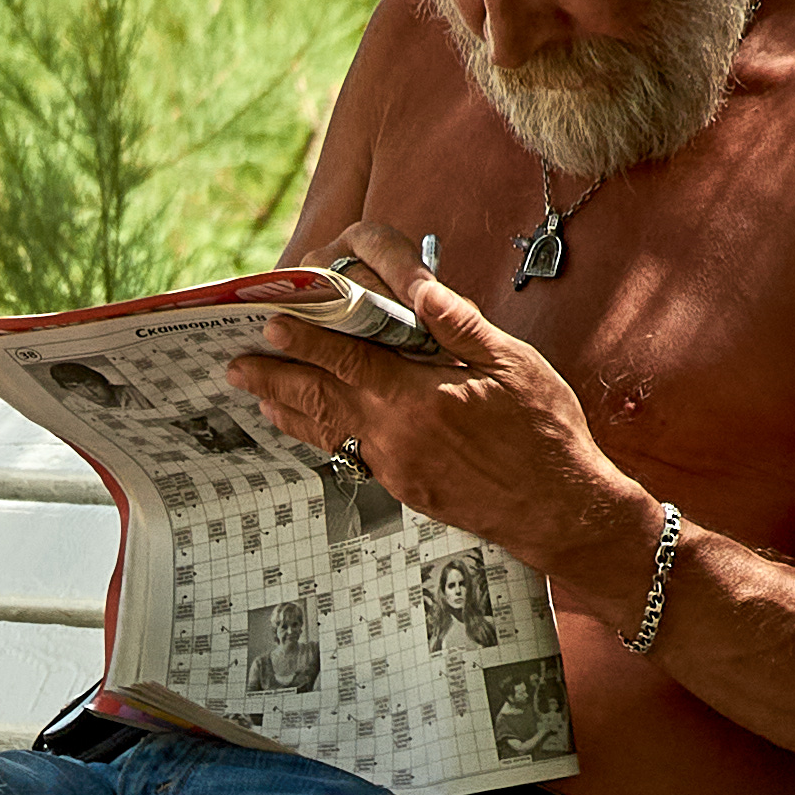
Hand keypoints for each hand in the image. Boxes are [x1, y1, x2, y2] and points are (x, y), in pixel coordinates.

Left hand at [226, 221, 661, 610]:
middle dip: (274, 380)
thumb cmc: (544, 431)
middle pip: (319, 400)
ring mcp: (396, 467)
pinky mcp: (404, 489)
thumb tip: (420, 285)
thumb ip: (459, 324)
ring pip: (328, 433)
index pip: (347, 360)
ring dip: (289, 411)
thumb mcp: (513, 363)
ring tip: (257, 396)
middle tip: (235, 366)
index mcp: (419, 398)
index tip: (270, 325)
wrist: (559, 509)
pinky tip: (312, 428)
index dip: (305, 341)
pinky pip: (350, 456)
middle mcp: (396, 435)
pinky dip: (323, 438)